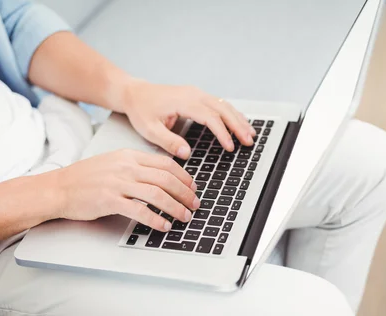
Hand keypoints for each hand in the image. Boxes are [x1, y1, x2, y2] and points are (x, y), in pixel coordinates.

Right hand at [54, 149, 199, 230]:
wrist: (58, 188)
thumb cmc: (83, 178)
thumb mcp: (112, 163)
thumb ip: (134, 166)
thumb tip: (159, 176)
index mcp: (128, 156)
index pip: (164, 163)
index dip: (183, 176)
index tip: (192, 187)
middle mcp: (125, 167)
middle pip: (166, 178)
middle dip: (185, 193)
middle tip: (194, 204)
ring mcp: (118, 183)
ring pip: (157, 194)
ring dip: (175, 207)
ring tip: (184, 216)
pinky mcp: (110, 200)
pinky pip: (140, 210)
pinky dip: (156, 219)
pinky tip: (164, 226)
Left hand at [121, 80, 256, 158]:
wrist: (135, 93)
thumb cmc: (141, 109)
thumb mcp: (149, 129)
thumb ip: (167, 141)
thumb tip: (186, 153)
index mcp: (183, 101)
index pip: (210, 117)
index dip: (222, 132)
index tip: (230, 147)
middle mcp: (193, 94)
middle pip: (223, 109)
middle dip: (238, 126)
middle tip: (249, 141)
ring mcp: (197, 93)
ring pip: (224, 105)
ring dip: (238, 119)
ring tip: (250, 134)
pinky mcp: (197, 96)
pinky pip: (219, 104)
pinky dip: (232, 114)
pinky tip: (239, 123)